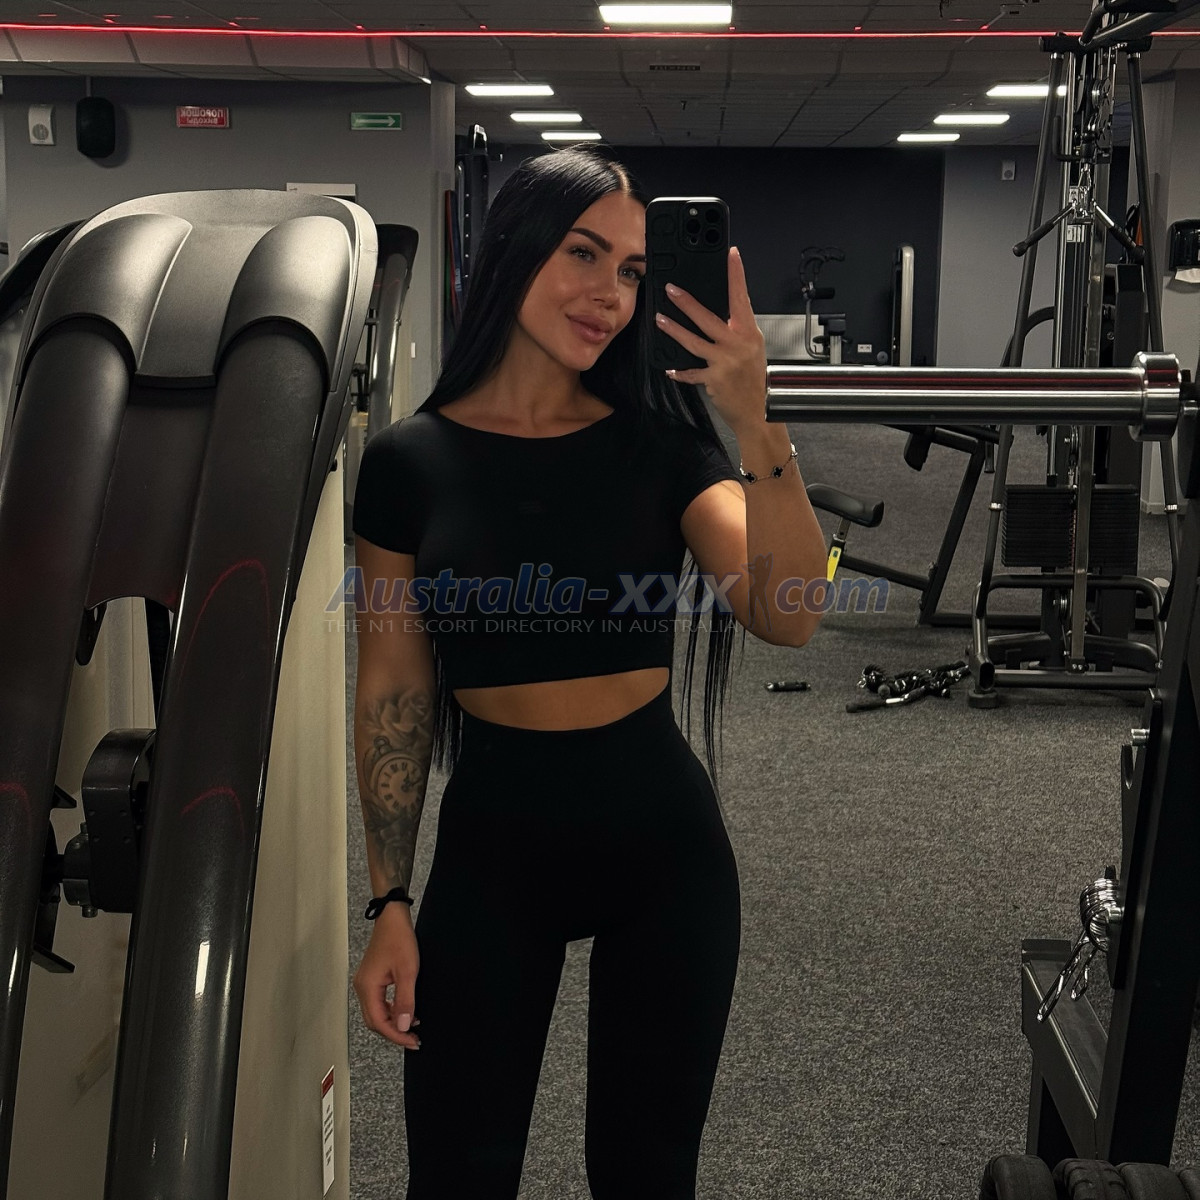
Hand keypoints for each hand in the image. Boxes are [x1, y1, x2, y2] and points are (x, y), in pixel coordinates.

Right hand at [352, 905, 422, 1049]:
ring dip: (393, 1022)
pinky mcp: (371, 979)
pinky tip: (406, 1011)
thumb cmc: (399, 939)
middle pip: (375, 1021)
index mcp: (367, 988)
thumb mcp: (408, 972)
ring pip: (376, 1013)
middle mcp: (362, 988)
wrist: (392, 918)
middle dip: (394, 1032)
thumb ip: (405, 1001)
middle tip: (414, 1039)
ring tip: (413, 1027)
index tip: (413, 1041)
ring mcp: (365, 984)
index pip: (379, 1023)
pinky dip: (391, 1011)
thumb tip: (404, 1026)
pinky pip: (379, 1003)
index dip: (396, 1035)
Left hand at [654, 246, 767, 433]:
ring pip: (693, 342)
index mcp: (749, 332)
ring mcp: (725, 362)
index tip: (731, 255)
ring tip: (660, 320)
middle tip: (671, 289)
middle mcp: (737, 344)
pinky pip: (692, 373)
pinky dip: (680, 372)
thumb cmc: (755, 380)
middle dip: (687, 302)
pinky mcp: (714, 379)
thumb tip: (720, 313)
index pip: (742, 297)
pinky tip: (670, 369)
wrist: (758, 411)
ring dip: (674, 330)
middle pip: (708, 318)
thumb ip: (737, 331)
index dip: (736, 275)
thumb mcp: (753, 348)